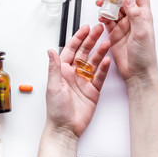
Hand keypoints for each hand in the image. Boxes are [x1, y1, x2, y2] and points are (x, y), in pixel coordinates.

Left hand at [46, 24, 110, 138]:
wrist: (66, 128)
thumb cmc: (56, 109)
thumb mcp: (53, 86)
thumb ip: (54, 67)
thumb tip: (50, 51)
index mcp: (62, 70)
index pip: (71, 50)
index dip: (78, 38)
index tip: (85, 29)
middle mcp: (73, 73)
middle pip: (84, 53)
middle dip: (91, 40)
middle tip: (99, 30)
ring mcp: (84, 81)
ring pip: (93, 62)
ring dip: (100, 52)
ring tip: (107, 43)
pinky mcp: (93, 90)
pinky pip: (99, 76)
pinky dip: (103, 69)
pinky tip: (107, 61)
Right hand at [96, 0, 157, 82]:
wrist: (137, 72)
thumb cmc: (145, 55)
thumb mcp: (142, 32)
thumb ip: (135, 14)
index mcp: (144, 16)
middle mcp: (134, 19)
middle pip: (123, 1)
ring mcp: (124, 26)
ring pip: (114, 10)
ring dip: (107, 7)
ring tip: (101, 6)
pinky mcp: (115, 34)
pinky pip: (108, 21)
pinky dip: (103, 18)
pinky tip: (101, 18)